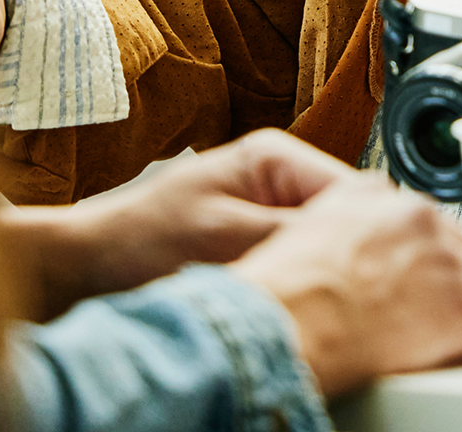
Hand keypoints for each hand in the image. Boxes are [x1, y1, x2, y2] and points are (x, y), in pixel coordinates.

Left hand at [0, 129, 354, 319]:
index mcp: (276, 156)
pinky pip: (304, 263)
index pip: (354, 190)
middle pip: (348, 216)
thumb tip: (355, 237)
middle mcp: (281, 178)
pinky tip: (293, 304)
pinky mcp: (261, 244)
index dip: (368, 232)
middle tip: (346, 294)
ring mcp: (272, 211)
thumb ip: (292, 231)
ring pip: (329, 244)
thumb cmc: (138, 241)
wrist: (87, 267)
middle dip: (348, 253)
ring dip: (323, 272)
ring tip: (312, 300)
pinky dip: (303, 285)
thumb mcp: (223, 235)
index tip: (374, 271)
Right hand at [230, 176, 461, 396]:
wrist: (286, 326)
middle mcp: (419, 216)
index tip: (398, 277)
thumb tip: (351, 241)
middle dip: (437, 278)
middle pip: (451, 245)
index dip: (408, 256)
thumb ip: (339, 222)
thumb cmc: (279, 296)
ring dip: (457, 303)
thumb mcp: (299, 231)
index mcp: (375, 194)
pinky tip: (451, 342)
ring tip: (422, 330)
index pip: (414, 219)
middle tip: (410, 310)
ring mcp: (447, 259)